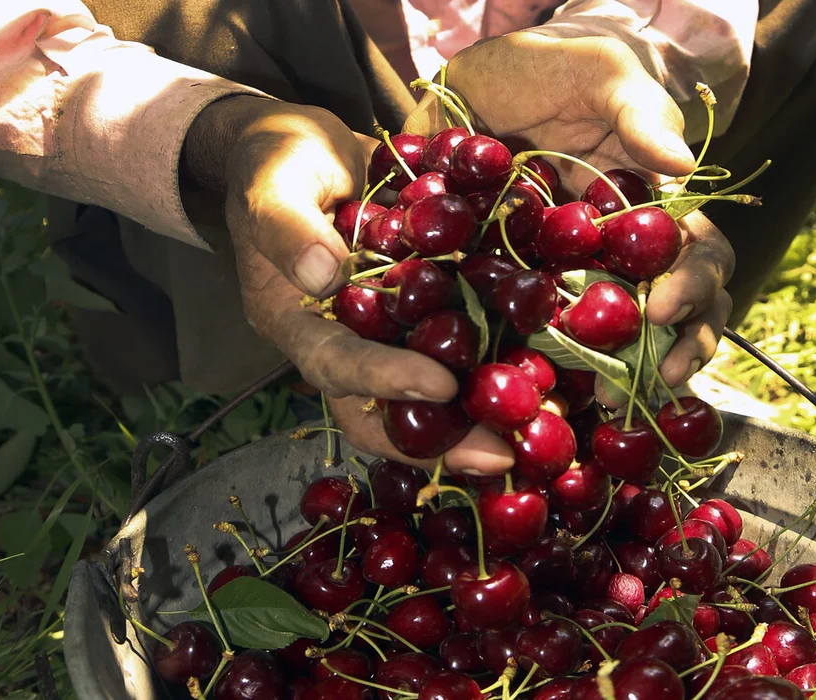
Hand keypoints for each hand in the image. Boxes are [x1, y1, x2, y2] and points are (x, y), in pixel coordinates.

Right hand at [187, 96, 513, 473]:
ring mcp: (384, 333)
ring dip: (475, 418)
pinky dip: (494, 365)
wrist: (304, 146)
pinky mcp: (420, 312)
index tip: (442, 385)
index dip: (386, 382)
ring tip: (531, 430)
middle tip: (498, 455)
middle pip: (383, 412)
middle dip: (440, 439)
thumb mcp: (271, 181)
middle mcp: (343, 342)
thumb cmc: (277, 162)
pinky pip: (455, 347)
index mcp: (296, 323)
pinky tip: (545, 375)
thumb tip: (325, 273)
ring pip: (425, 396)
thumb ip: (286, 225)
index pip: (337, 365)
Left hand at [404, 32, 734, 387]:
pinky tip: (560, 398)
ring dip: (633, 372)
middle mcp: (624, 248)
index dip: (693, 287)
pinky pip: (550, 336)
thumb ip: (639, 114)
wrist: (472, 81)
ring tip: (616, 403)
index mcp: (653, 205)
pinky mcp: (524, 286)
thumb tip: (682, 168)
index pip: (698, 255)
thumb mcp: (601, 73)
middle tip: (656, 376)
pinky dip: (564, 369)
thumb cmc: (551, 68)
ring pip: (625, 334)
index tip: (663, 308)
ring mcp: (576, 271)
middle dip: (678, 347)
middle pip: (677, 308)